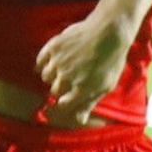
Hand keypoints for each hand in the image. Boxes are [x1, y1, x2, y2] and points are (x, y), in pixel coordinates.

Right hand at [36, 7, 136, 126]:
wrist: (109, 31)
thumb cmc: (111, 60)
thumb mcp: (106, 85)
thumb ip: (90, 102)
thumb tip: (79, 120)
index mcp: (81, 89)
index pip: (63, 105)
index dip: (65, 102)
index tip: (69, 97)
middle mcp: (67, 77)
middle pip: (54, 91)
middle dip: (60, 89)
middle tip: (69, 80)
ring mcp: (59, 62)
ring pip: (46, 76)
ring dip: (52, 76)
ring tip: (62, 70)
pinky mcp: (54, 46)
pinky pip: (40, 60)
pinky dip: (43, 63)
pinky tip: (51, 62)